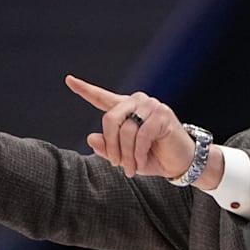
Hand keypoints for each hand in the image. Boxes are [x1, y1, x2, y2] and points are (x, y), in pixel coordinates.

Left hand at [65, 75, 193, 178]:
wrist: (179, 163)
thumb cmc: (152, 157)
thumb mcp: (124, 157)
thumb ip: (107, 147)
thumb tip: (90, 138)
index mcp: (126, 108)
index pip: (102, 98)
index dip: (85, 89)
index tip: (69, 80)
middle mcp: (137, 102)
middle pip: (110, 119)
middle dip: (111, 145)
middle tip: (116, 164)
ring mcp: (151, 106)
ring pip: (125, 130)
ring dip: (125, 155)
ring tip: (131, 169)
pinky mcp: (162, 115)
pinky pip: (141, 136)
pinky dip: (138, 153)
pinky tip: (141, 162)